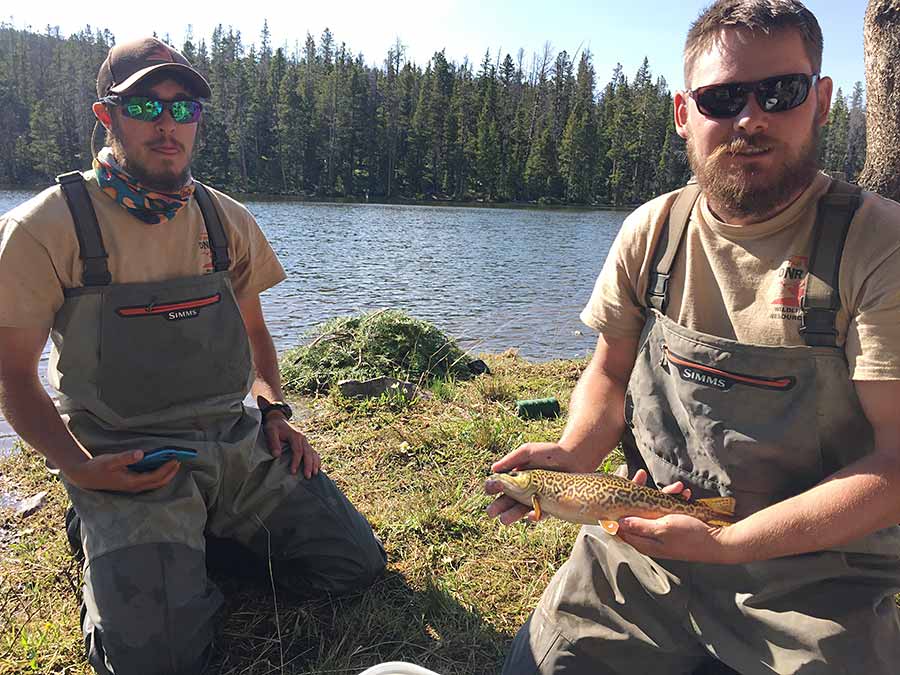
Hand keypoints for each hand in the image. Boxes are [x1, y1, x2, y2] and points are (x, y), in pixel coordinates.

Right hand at [63, 450, 179, 492]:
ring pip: (155, 484)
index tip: (175, 459)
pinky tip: (161, 467)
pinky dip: (159, 475)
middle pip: (159, 482)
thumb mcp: (110, 460)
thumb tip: (141, 453)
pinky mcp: (131, 484)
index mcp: (132, 482)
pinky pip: (150, 482)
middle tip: (180, 460)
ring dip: (166, 475)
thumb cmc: (98, 467)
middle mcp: (134, 487)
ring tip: (174, 463)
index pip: (155, 477)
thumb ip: (126, 457)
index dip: (167, 469)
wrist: (85, 476)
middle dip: (171, 472)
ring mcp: (133, 487)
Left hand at [263, 411, 319, 477]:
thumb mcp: (271, 431)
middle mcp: (303, 438)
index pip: (298, 450)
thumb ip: (273, 442)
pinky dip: (316, 460)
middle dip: (309, 465)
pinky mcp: (305, 444)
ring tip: (314, 474)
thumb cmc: (274, 427)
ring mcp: (305, 441)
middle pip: (308, 452)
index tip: (293, 472)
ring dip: (314, 463)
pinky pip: (313, 452)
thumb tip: (277, 455)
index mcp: (295, 435)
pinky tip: (317, 468)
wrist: (278, 420)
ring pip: (313, 453)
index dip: (296, 461)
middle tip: (307, 476)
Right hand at [485, 442, 584, 524]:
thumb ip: (512, 459)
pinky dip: (534, 516)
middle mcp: (524, 489)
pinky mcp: (549, 505)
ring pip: (520, 510)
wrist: (575, 458)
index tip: (488, 490)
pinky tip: (529, 515)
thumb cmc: (550, 453)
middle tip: (491, 512)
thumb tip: (493, 469)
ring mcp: (536, 498)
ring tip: (504, 520)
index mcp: (516, 476)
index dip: (492, 488)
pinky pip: (540, 513)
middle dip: (498, 507)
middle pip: (507, 500)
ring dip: (511, 516)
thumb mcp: (529, 452)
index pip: (500, 485)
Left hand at [616, 468, 740, 562]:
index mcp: (644, 542)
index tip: (617, 490)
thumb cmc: (691, 536)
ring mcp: (661, 532)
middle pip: (635, 514)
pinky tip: (685, 493)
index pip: (620, 527)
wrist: (719, 542)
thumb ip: (640, 526)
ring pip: (652, 509)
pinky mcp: (672, 526)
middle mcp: (650, 538)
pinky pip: (667, 510)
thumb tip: (617, 523)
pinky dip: (674, 500)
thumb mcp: (663, 528)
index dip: (616, 510)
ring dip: (663, 495)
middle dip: (639, 493)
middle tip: (640, 475)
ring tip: (678, 487)